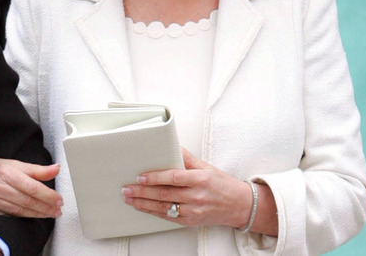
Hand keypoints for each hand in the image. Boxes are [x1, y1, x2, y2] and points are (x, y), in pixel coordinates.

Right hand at [0, 158, 62, 217]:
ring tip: (50, 214)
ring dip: (38, 214)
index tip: (58, 199)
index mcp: (6, 172)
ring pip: (20, 210)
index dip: (48, 195)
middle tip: (57, 209)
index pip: (32, 186)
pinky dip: (24, 217)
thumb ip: (35, 169)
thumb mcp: (12, 163)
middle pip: (27, 200)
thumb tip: (56, 168)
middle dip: (45, 207)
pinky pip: (10, 215)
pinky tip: (33, 216)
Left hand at [121, 148, 251, 228]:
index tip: (140, 177)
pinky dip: (154, 212)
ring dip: (144, 204)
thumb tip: (170, 145)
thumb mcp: (206, 166)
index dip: (155, 178)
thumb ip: (186, 157)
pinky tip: (143, 208)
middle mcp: (197, 196)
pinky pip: (169, 217)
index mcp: (200, 179)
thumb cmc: (222, 184)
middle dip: (143, 192)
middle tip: (127, 189)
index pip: (174, 178)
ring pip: (164, 207)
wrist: (238, 205)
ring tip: (130, 199)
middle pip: (165, 194)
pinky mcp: (191, 221)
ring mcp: (194, 210)